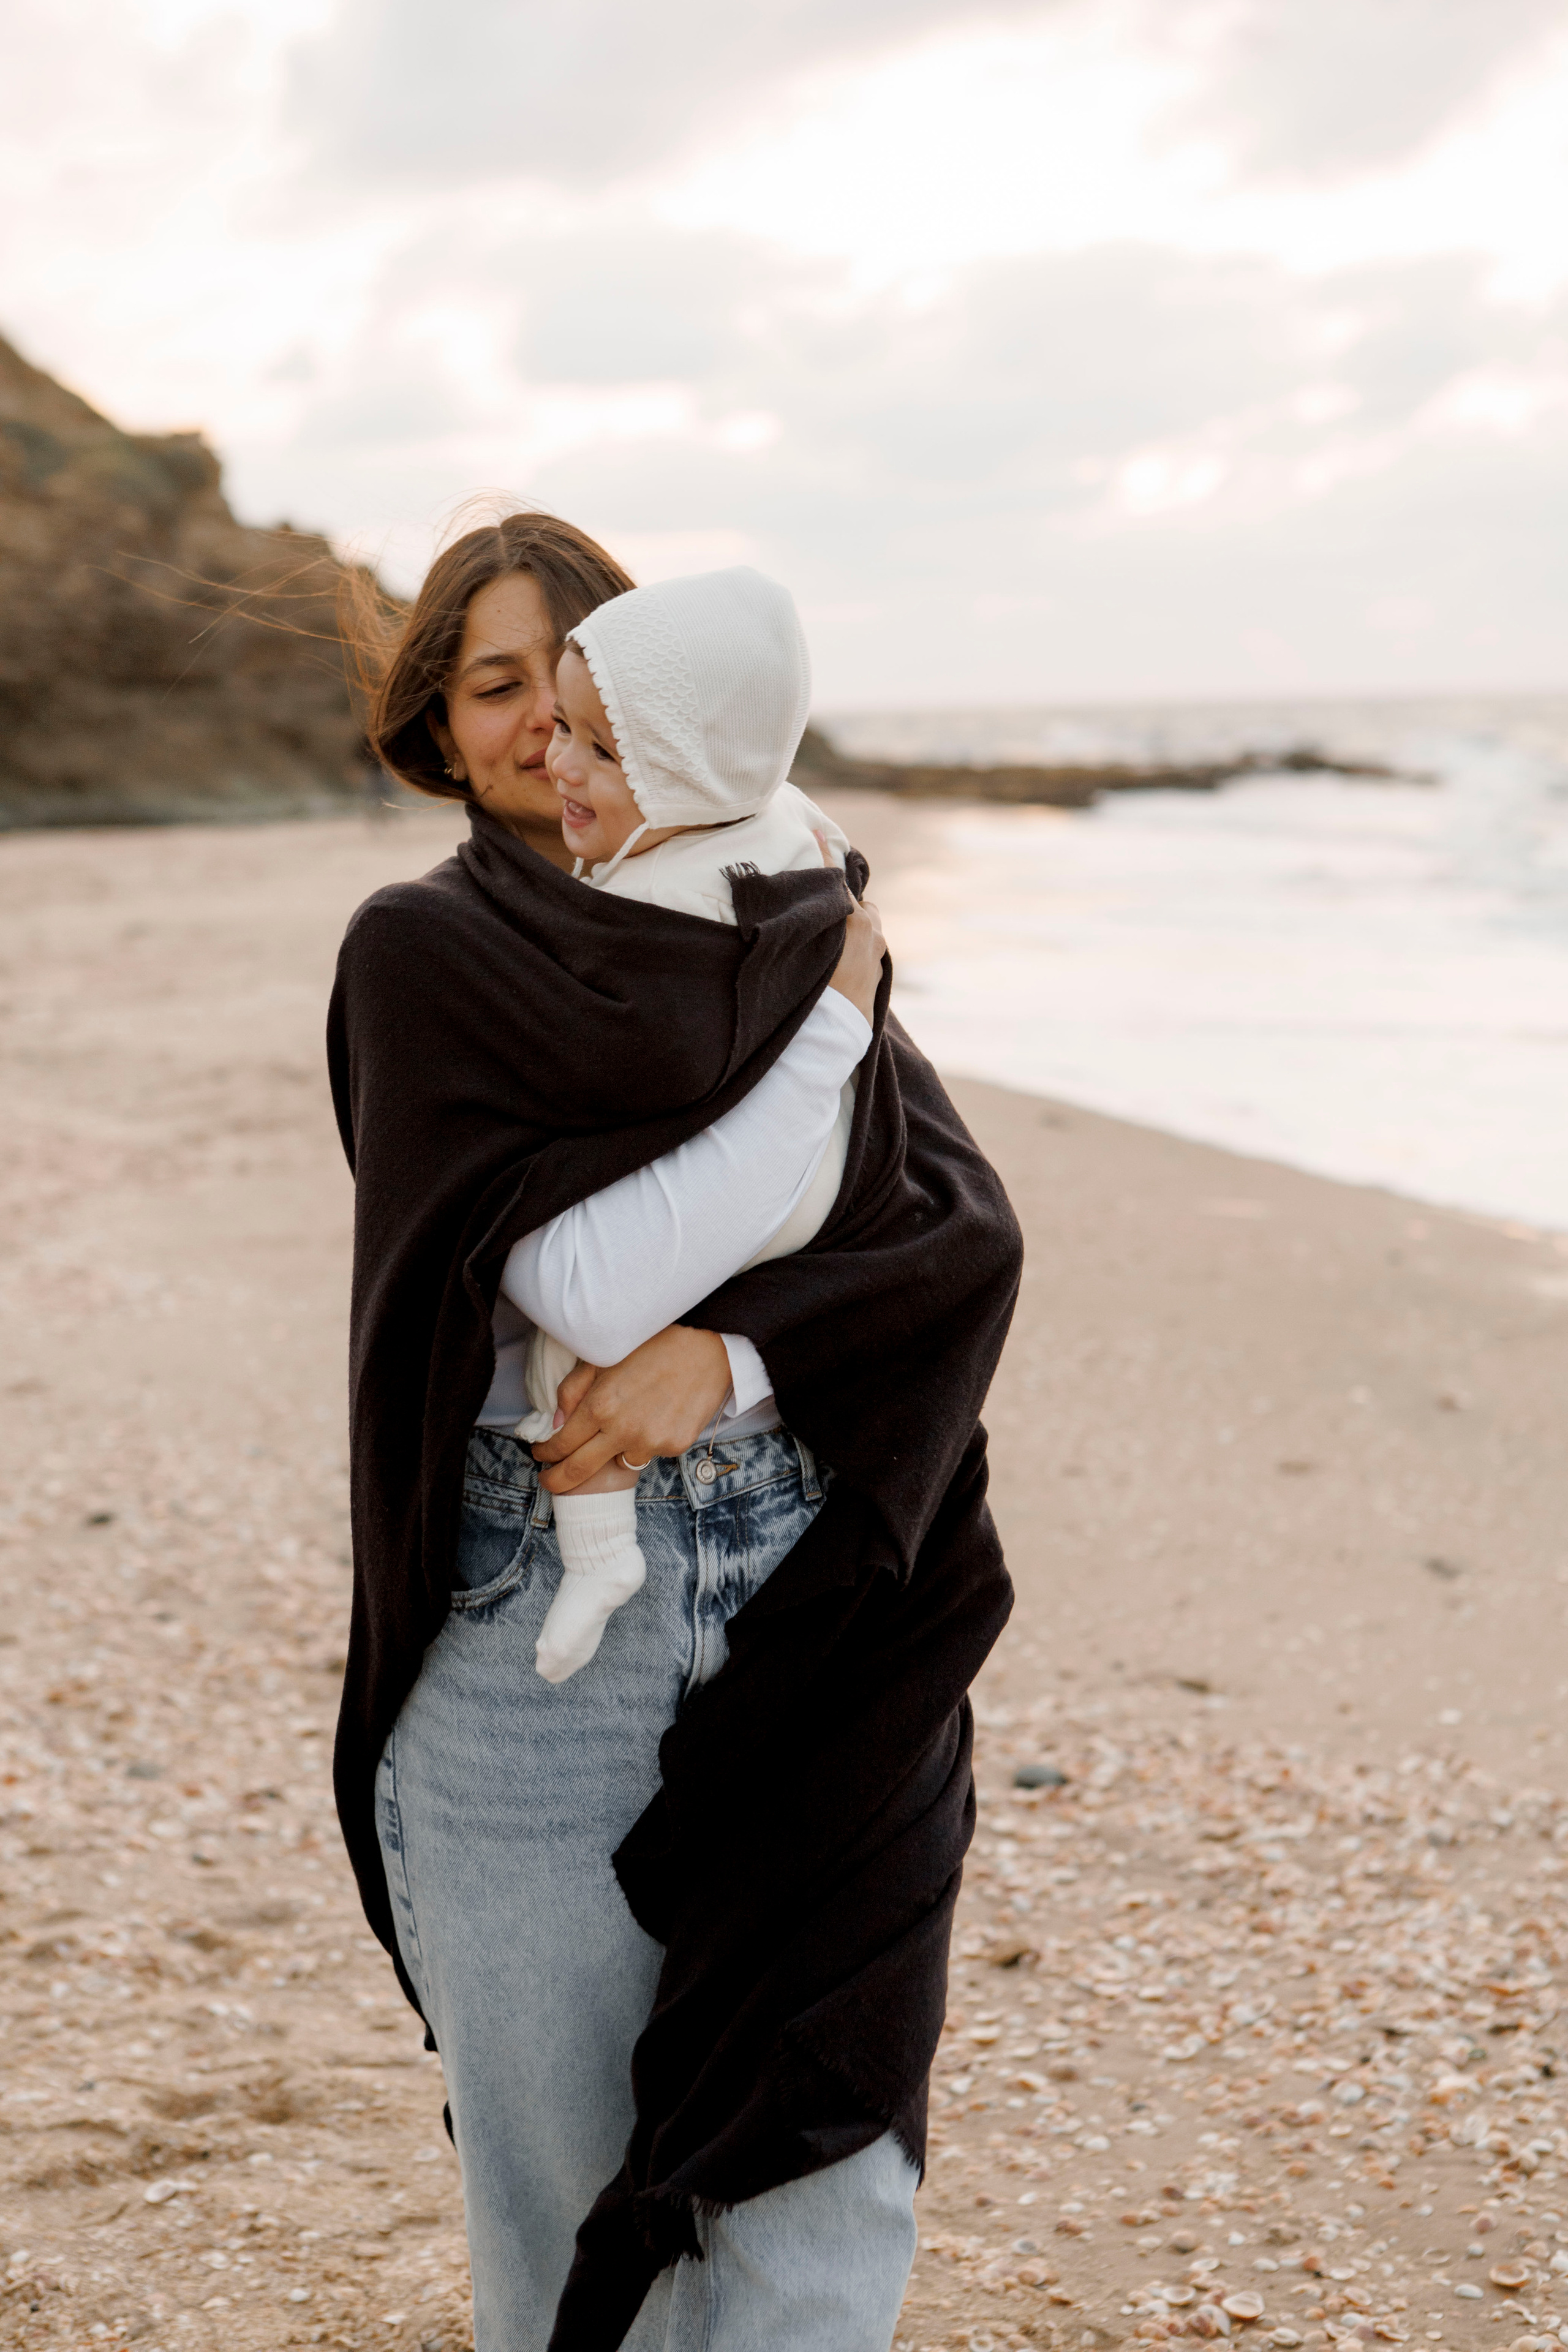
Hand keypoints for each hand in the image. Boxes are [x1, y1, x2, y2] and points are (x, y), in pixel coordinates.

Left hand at [532, 1326, 734, 1492]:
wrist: (705, 1345)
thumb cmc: (651, 1345)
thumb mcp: (602, 1358)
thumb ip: (572, 1391)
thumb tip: (556, 1423)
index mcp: (600, 1405)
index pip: (561, 1443)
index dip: (545, 1453)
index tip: (540, 1454)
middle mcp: (623, 1429)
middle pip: (579, 1470)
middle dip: (557, 1481)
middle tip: (549, 1482)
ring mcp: (651, 1441)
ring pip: (620, 1462)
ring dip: (615, 1450)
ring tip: (630, 1419)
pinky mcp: (675, 1446)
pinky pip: (650, 1452)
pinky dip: (646, 1440)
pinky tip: (657, 1414)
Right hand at [816, 831, 884, 1024]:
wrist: (833, 1036)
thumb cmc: (813, 992)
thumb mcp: (805, 948)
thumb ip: (805, 920)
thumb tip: (796, 900)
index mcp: (856, 921)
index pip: (837, 881)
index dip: (824, 855)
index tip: (817, 832)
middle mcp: (874, 935)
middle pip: (862, 906)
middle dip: (845, 906)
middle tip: (822, 914)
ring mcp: (879, 956)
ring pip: (870, 928)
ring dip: (855, 929)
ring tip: (832, 943)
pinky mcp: (879, 977)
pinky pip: (870, 951)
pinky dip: (858, 949)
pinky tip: (840, 965)